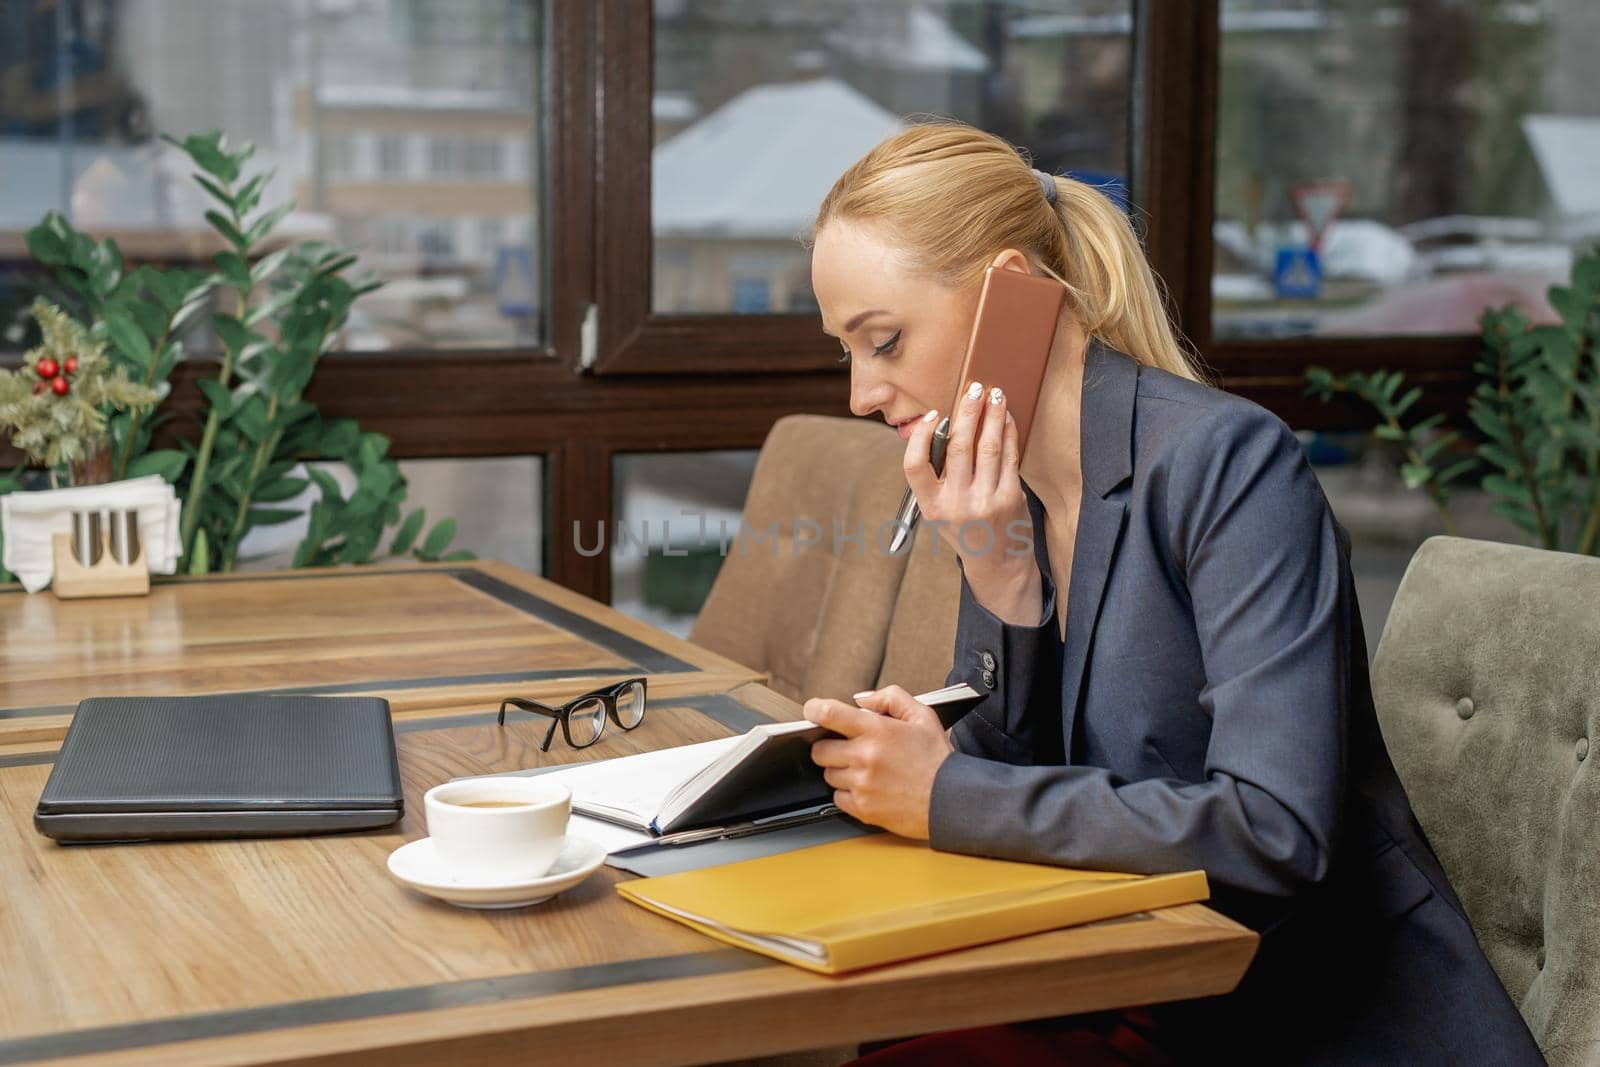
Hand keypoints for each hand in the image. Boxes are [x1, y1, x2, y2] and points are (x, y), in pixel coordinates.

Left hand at [804, 685, 953, 838]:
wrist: (951, 800)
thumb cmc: (937, 759)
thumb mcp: (922, 715)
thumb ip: (890, 698)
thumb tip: (861, 700)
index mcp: (877, 731)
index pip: (829, 714)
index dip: (814, 710)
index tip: (812, 711)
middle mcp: (865, 757)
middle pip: (820, 749)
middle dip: (829, 746)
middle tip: (848, 748)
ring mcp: (862, 785)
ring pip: (828, 774)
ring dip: (840, 771)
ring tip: (865, 770)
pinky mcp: (862, 809)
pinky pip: (837, 798)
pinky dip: (847, 793)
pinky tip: (868, 788)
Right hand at [904, 381, 1040, 623]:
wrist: (997, 562)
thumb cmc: (964, 528)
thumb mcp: (939, 510)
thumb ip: (936, 476)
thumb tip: (938, 426)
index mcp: (931, 506)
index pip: (914, 466)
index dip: (920, 436)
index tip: (934, 415)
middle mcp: (956, 504)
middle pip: (956, 446)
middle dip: (967, 412)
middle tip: (973, 389)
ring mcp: (985, 501)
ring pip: (986, 446)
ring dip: (992, 415)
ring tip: (995, 395)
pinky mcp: (1010, 498)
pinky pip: (1008, 457)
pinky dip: (1008, 433)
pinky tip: (1008, 419)